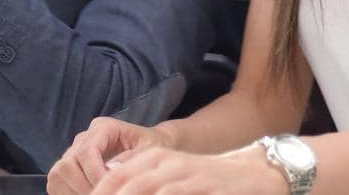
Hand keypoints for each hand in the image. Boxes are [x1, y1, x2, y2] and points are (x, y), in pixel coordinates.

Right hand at [47, 118, 173, 193]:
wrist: (149, 148)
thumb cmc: (151, 147)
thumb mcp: (149, 149)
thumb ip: (130, 158)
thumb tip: (111, 170)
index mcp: (103, 127)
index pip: (87, 152)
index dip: (94, 175)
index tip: (110, 187)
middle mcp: (84, 137)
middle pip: (67, 164)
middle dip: (83, 186)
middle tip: (104, 194)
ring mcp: (73, 152)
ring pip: (57, 174)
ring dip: (74, 191)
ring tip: (97, 194)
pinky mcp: (68, 168)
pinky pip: (56, 183)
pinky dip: (68, 193)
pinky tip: (89, 194)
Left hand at [84, 144, 285, 194]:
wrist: (252, 174)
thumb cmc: (206, 180)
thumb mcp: (170, 173)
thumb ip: (142, 177)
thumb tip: (111, 182)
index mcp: (152, 158)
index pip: (112, 179)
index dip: (96, 194)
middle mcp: (163, 162)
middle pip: (122, 185)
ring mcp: (181, 174)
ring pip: (142, 189)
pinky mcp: (199, 185)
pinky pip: (170, 194)